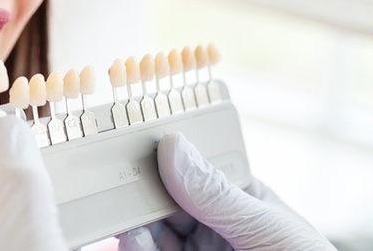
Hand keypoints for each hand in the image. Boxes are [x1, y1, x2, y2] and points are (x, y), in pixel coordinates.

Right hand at [118, 132, 335, 250]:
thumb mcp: (264, 227)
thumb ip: (217, 192)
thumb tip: (174, 146)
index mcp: (237, 198)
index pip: (192, 169)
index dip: (163, 159)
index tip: (139, 153)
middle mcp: (211, 224)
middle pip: (162, 201)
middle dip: (141, 197)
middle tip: (122, 194)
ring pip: (151, 232)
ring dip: (134, 228)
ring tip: (130, 230)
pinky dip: (134, 248)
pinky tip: (131, 244)